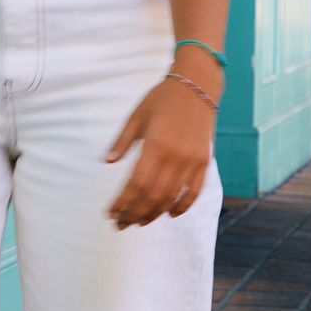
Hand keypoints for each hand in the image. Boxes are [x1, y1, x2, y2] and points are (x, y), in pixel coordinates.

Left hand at [104, 76, 214, 228]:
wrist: (196, 87)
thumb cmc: (162, 99)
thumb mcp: (137, 116)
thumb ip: (122, 141)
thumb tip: (106, 161)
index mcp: (156, 145)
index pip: (136, 183)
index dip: (123, 202)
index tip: (110, 213)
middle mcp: (175, 157)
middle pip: (153, 196)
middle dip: (134, 213)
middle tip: (121, 224)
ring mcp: (192, 161)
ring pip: (171, 197)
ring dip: (154, 213)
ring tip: (139, 222)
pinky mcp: (203, 162)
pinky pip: (194, 191)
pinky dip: (182, 206)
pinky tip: (169, 214)